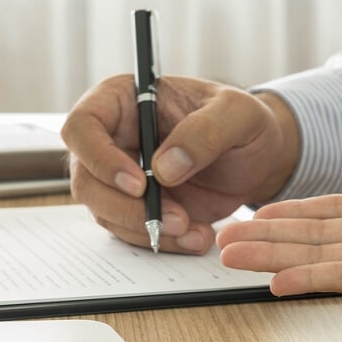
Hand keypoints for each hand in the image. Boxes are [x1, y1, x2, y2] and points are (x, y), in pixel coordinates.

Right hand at [61, 74, 298, 253]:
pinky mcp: (135, 208)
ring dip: (146, 228)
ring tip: (194, 229)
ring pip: (105, 213)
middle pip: (86, 180)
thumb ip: (205, 132)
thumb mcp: (238, 114)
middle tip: (176, 218)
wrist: (258, 160)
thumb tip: (164, 167)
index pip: (83, 125)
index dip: (99, 158)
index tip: (139, 183)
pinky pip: (131, 232)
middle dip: (127, 208)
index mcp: (124, 100)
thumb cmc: (244, 124)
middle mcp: (113, 139)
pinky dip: (161, 241)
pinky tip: (195, 236)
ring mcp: (120, 178)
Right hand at [217, 112, 341, 300]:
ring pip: (320, 255)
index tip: (260, 211)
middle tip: (226, 239)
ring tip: (230, 255)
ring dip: (273, 256)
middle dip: (269, 237)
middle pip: (316, 235)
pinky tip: (275, 281)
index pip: (336, 209)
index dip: (296, 211)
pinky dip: (310, 279)